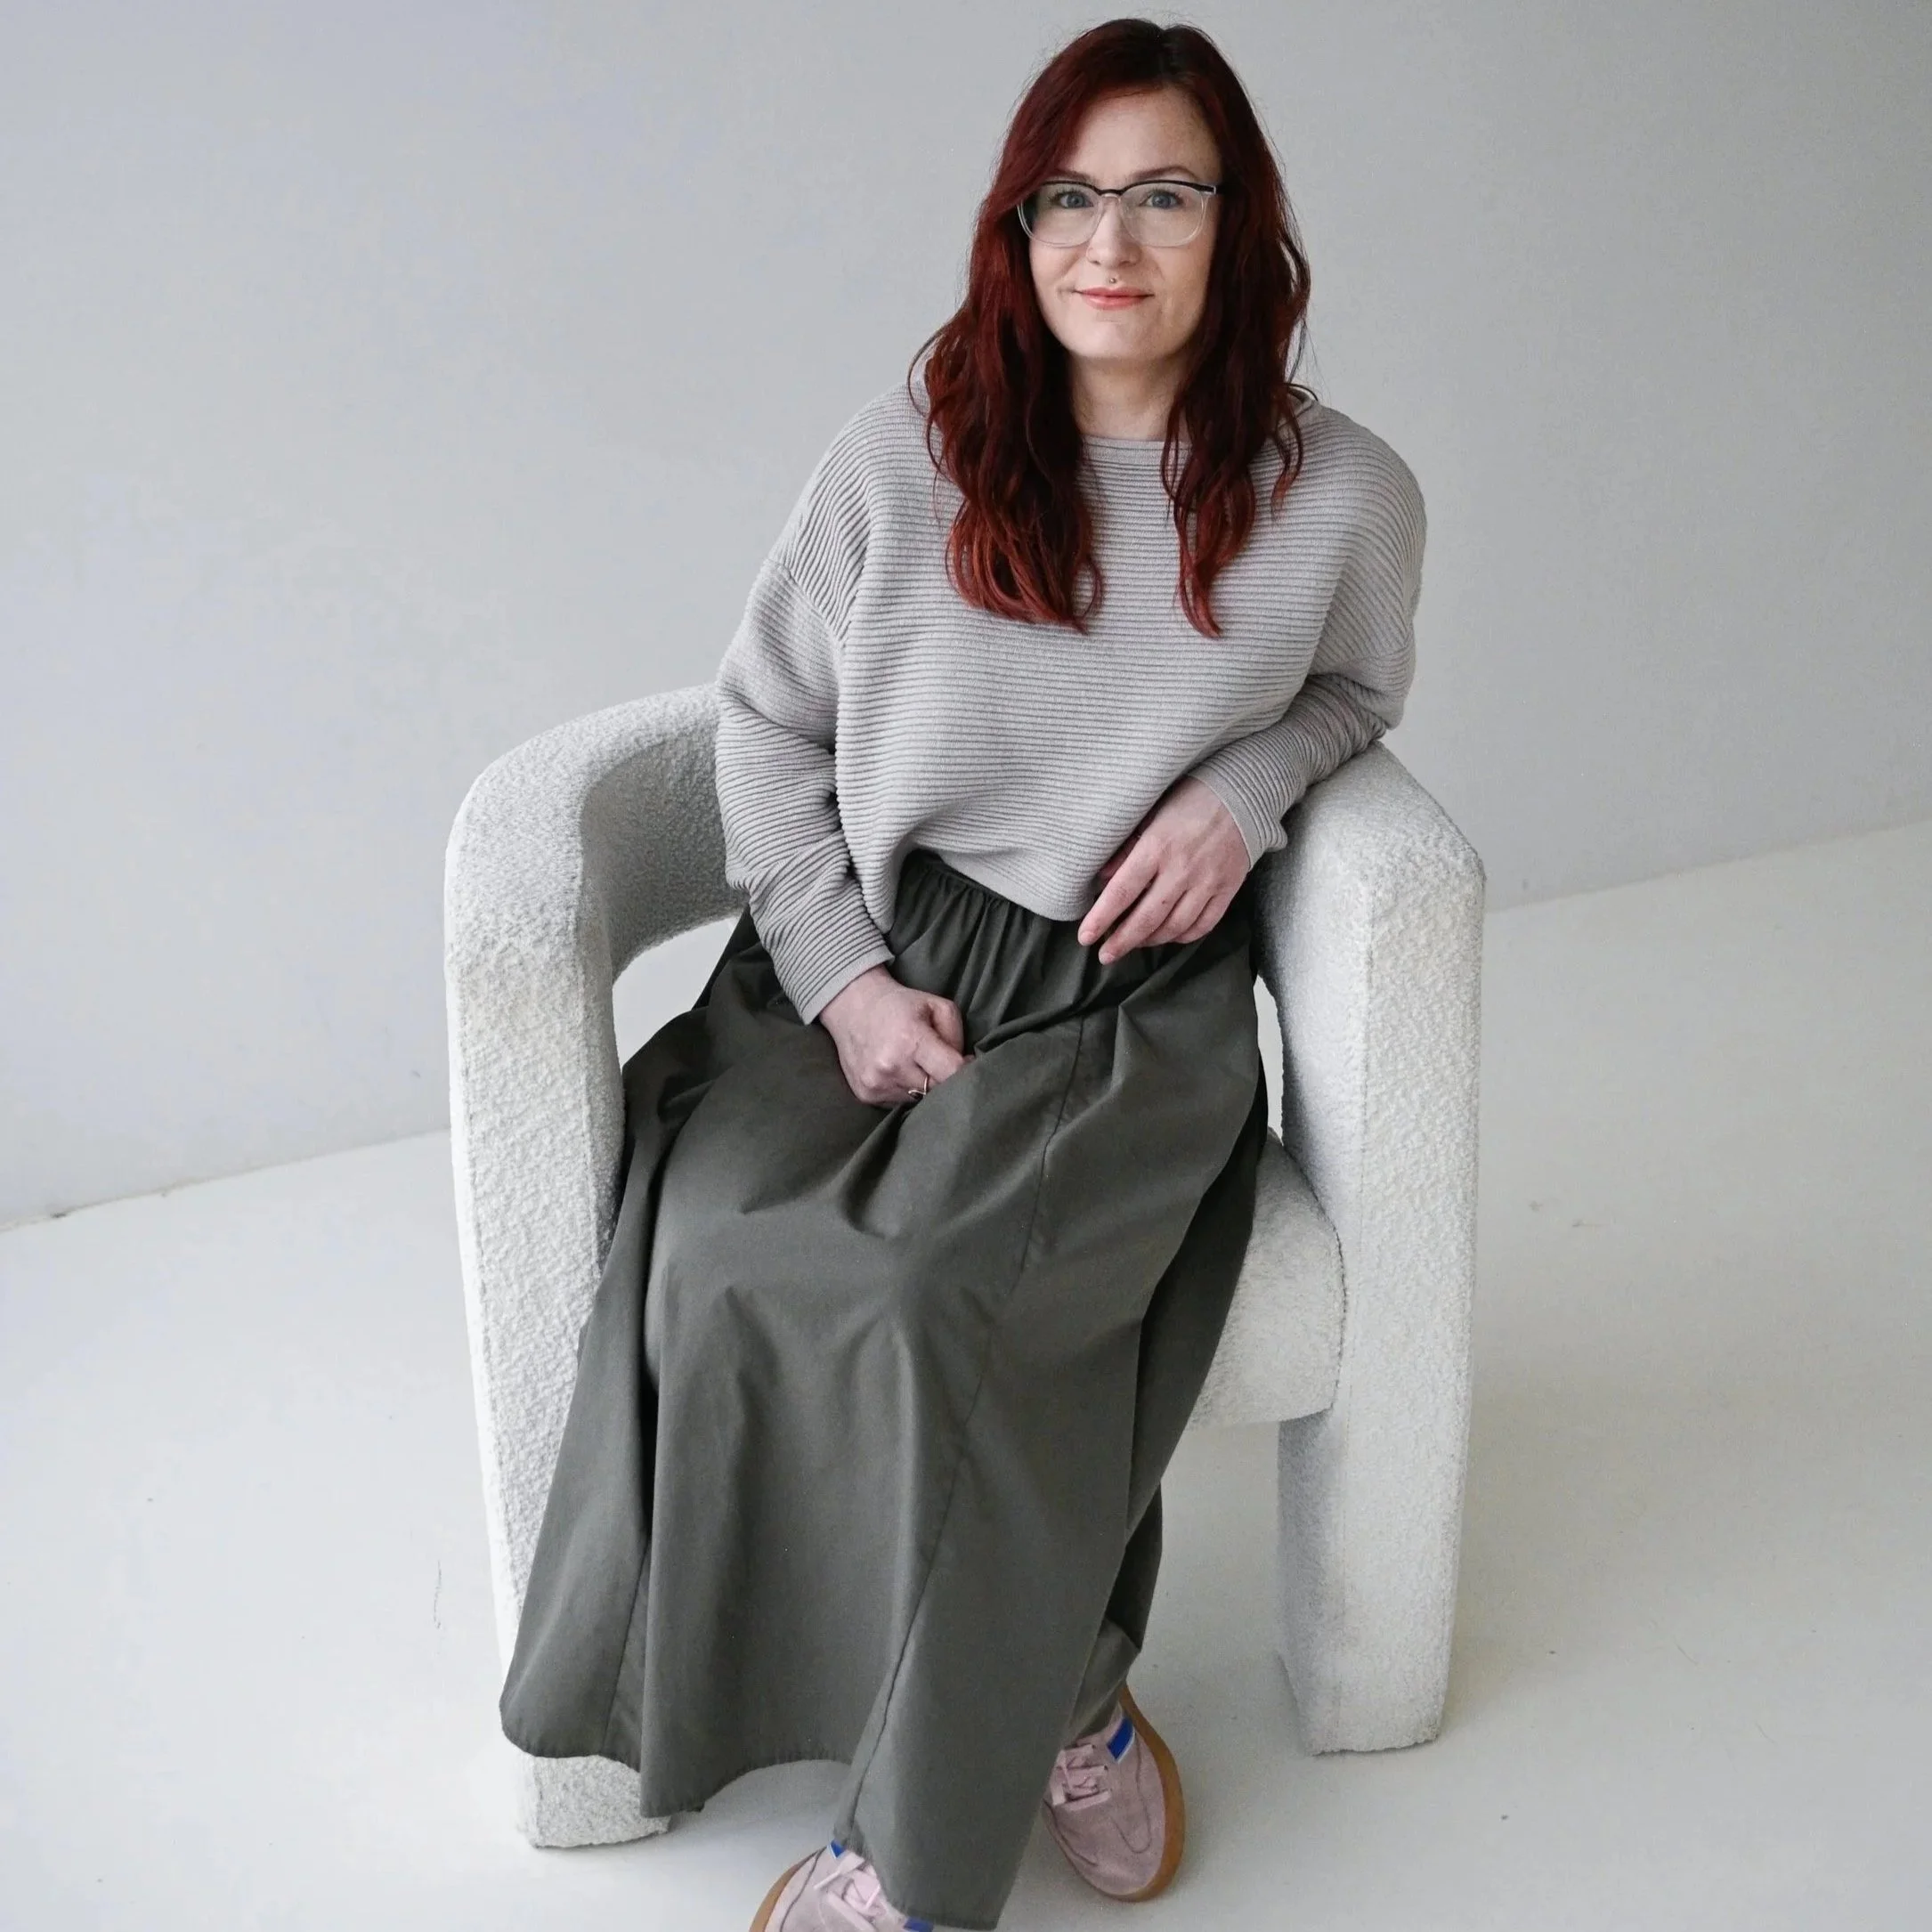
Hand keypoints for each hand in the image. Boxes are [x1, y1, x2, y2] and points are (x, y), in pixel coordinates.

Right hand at [817, 963, 972, 1105]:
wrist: (852, 1006)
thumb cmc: (899, 1004)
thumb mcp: (937, 1006)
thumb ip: (957, 1036)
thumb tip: (966, 1065)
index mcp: (911, 1041)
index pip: (951, 1073)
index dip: (966, 1069)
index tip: (966, 1061)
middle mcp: (891, 1067)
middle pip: (937, 1090)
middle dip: (943, 1078)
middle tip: (939, 1061)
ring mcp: (876, 1085)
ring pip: (919, 1100)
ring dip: (923, 1086)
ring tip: (915, 1064)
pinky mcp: (866, 1096)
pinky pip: (899, 1103)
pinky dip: (905, 1090)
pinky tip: (898, 1071)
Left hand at [1078, 775, 1248, 964]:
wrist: (1241, 793)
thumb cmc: (1188, 800)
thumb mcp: (1149, 814)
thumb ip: (1125, 848)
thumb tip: (1101, 879)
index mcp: (1157, 847)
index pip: (1122, 892)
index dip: (1101, 918)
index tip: (1086, 937)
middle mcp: (1182, 869)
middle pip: (1146, 918)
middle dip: (1122, 941)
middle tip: (1105, 955)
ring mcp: (1207, 882)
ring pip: (1174, 927)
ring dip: (1150, 940)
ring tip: (1134, 943)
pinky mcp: (1228, 889)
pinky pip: (1203, 925)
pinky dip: (1183, 936)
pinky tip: (1168, 935)